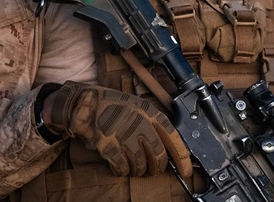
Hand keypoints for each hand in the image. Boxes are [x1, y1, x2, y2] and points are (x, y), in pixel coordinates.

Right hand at [45, 82, 191, 176]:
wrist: (86, 103)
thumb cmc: (115, 106)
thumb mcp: (139, 108)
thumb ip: (153, 125)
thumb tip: (168, 149)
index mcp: (149, 112)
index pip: (172, 136)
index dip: (181, 156)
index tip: (186, 170)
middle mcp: (139, 122)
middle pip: (157, 153)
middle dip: (158, 167)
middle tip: (154, 170)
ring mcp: (123, 133)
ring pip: (141, 162)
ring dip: (140, 170)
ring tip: (136, 168)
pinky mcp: (108, 144)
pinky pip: (122, 166)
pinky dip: (123, 170)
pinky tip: (122, 167)